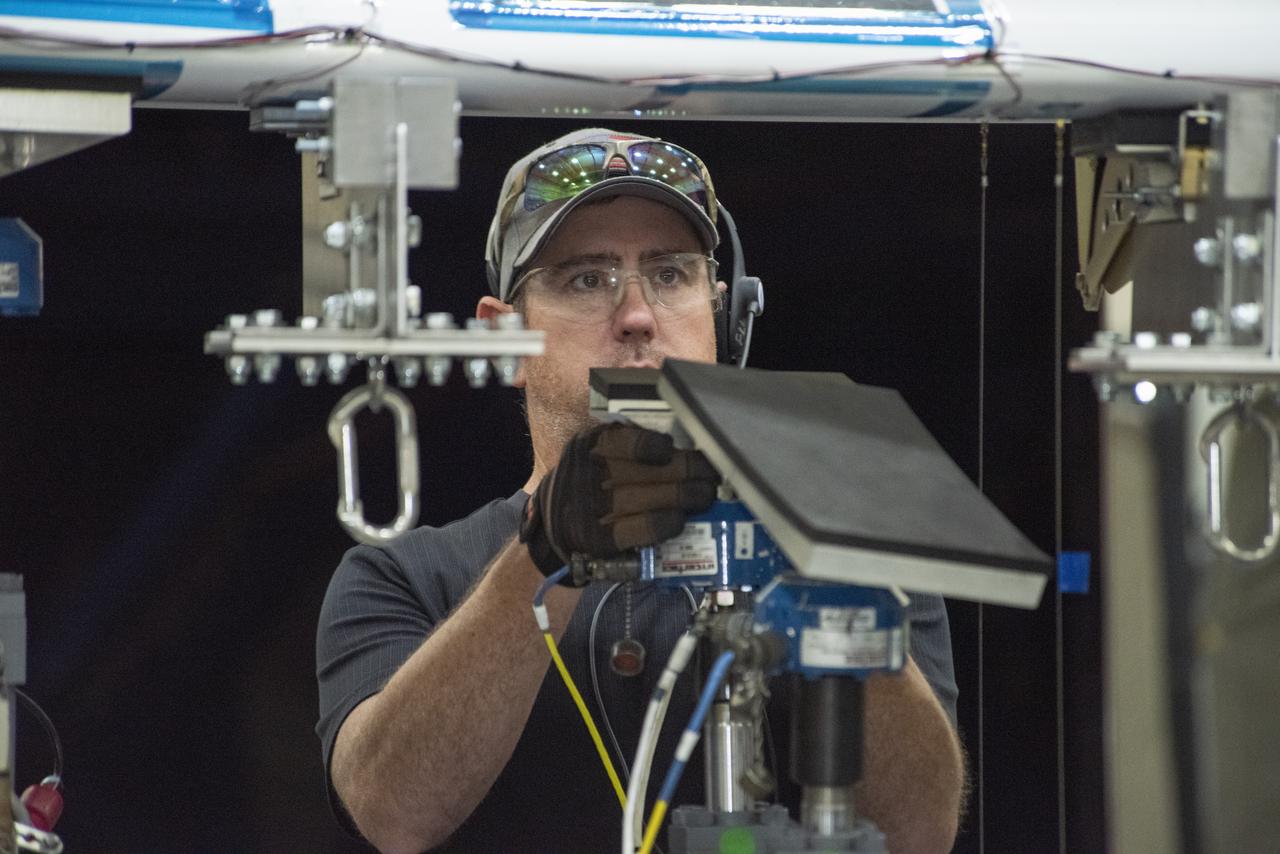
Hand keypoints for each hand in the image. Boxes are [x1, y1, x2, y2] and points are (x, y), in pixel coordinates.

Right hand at [519, 422, 719, 581]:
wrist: (553, 525)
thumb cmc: (590, 482)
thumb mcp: (599, 454)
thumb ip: (632, 446)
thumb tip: (684, 448)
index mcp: (591, 444)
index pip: (628, 440)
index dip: (659, 446)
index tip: (681, 450)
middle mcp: (587, 473)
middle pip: (646, 470)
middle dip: (687, 471)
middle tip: (711, 476)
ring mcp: (590, 508)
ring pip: (645, 499)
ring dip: (683, 498)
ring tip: (705, 496)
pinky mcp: (597, 539)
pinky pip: (636, 530)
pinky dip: (662, 524)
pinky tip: (679, 521)